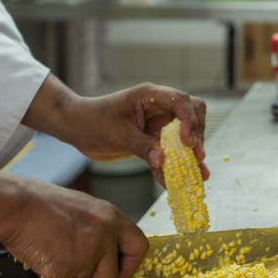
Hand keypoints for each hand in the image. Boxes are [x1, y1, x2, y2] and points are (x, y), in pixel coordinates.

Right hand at [0, 178, 148, 277]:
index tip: (117, 274)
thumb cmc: (38, 204)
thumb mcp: (80, 209)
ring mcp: (86, 253)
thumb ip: (96, 231)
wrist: (14, 204)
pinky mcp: (64, 268)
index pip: (139, 247)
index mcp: (111, 217)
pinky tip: (30, 270)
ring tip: (47, 265)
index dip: (129, 266)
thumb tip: (100, 260)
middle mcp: (104, 235)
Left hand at [59, 83, 208, 185]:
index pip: (181, 101)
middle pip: (191, 114)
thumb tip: (163, 161)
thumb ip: (142, 146)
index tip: (188, 142)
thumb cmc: (93, 121)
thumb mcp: (118, 134)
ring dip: (191, 154)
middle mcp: (158, 107)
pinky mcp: (152, 140)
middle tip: (198, 156)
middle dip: (197, 135)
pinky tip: (176, 181)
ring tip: (200, 173)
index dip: (189, 120)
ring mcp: (157, 124)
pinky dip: (173, 166)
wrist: (77, 129)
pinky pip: (168, 153)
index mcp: (151, 96)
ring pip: (183, 136)